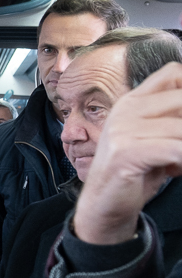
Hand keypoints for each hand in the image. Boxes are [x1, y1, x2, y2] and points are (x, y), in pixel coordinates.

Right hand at [75, 64, 181, 244]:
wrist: (104, 204)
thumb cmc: (134, 171)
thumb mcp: (154, 138)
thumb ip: (171, 120)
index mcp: (132, 102)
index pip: (173, 73)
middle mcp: (126, 110)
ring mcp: (122, 130)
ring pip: (180, 128)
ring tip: (180, 163)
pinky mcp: (125, 152)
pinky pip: (174, 149)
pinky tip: (178, 170)